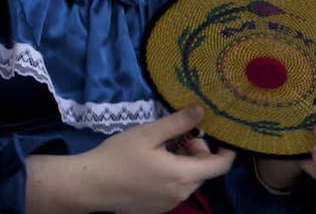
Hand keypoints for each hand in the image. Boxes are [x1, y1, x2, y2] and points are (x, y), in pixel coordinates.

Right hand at [26, 105, 234, 213]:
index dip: (226, 150)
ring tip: (162, 148)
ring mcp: (168, 204)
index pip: (220, 166)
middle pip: (204, 172)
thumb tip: (202, 111)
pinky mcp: (156, 209)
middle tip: (178, 136)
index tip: (220, 134)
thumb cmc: (118, 156)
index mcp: (182, 175)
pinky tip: (152, 165)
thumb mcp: (149, 133)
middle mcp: (180, 194)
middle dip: (198, 152)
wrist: (88, 185)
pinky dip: (173, 175)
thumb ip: (179, 122)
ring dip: (185, 163)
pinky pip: (175, 189)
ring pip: (189, 180)